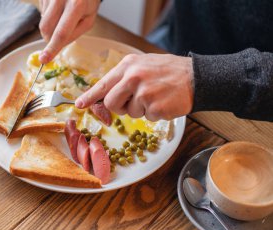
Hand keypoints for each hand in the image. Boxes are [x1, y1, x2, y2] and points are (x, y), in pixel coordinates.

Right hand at [38, 0, 100, 62]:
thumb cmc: (88, 2)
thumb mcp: (88, 20)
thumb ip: (74, 34)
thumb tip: (57, 45)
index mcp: (76, 5)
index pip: (61, 32)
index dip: (52, 48)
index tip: (44, 60)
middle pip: (46, 28)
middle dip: (50, 39)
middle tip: (59, 37)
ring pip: (42, 22)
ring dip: (50, 26)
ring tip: (63, 16)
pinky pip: (41, 13)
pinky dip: (49, 17)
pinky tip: (58, 9)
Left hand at [75, 54, 193, 120]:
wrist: (196, 77)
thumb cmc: (167, 72)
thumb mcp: (142, 65)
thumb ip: (123, 78)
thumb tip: (104, 95)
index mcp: (128, 66)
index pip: (102, 84)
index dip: (90, 97)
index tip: (79, 104)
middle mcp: (133, 78)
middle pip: (111, 103)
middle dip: (119, 107)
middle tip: (133, 102)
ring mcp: (144, 93)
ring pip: (129, 112)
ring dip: (140, 109)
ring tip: (155, 96)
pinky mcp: (155, 107)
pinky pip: (146, 117)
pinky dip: (154, 114)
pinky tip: (163, 102)